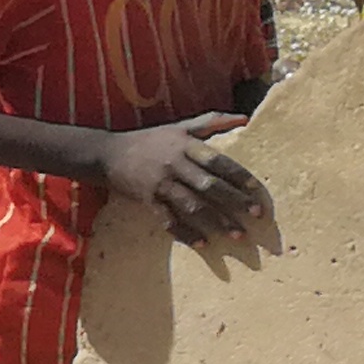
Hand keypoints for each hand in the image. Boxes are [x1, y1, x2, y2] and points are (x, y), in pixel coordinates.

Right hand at [99, 114, 269, 246]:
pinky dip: (186, 233)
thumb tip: (245, 118)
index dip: (237, 175)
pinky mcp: (147, 201)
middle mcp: (174, 165)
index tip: (255, 189)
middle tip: (256, 215)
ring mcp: (160, 185)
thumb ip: (211, 122)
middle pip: (209, 186)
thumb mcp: (179, 127)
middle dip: (234, 201)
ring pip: (192, 206)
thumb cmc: (149, 140)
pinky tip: (203, 244)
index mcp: (184, 146)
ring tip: (237, 235)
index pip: (217, 161)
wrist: (106, 154)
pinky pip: (169, 220)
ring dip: (216, 222)